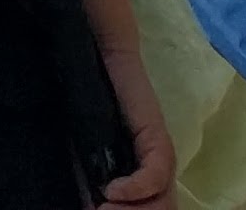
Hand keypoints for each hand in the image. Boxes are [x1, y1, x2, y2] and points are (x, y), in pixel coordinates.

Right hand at [94, 41, 175, 204]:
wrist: (97, 51)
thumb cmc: (84, 95)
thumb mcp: (82, 146)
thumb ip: (87, 176)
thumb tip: (86, 201)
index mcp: (140, 174)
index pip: (150, 207)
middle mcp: (155, 169)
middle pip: (159, 209)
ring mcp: (159, 154)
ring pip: (163, 201)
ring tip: (103, 209)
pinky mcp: (158, 137)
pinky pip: (156, 174)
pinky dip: (137, 188)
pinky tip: (111, 189)